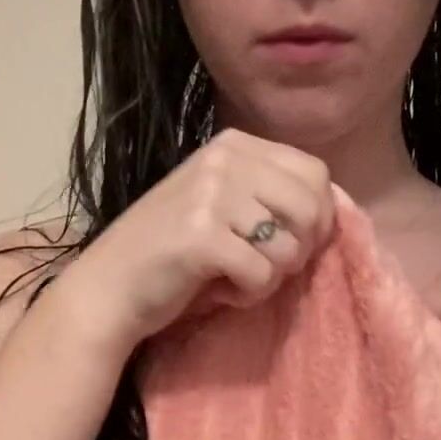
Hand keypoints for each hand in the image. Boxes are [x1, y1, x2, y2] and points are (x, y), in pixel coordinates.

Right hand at [73, 128, 335, 349]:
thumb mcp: (223, 205)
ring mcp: (211, 194)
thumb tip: (329, 210)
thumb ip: (268, 196)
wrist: (110, 287)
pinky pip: (262, 274)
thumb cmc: (172, 255)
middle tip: (264, 267)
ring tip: (236, 278)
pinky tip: (222, 291)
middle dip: (299, 250)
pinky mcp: (202, 236)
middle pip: (311, 206)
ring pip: (289, 246)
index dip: (317, 218)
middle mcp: (224, 158)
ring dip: (271, 277)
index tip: (289, 244)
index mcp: (233, 144)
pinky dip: (249, 295)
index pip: (315, 172)